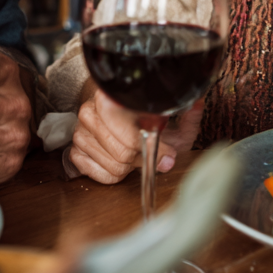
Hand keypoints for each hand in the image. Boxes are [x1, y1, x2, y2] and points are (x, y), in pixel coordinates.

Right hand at [68, 79, 203, 184]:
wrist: (113, 112)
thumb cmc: (142, 116)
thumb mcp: (167, 114)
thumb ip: (185, 112)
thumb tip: (197, 104)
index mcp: (109, 96)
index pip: (128, 132)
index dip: (151, 145)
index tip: (166, 151)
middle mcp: (89, 111)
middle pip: (122, 153)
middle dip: (142, 156)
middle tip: (150, 150)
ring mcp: (80, 133)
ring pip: (115, 166)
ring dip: (129, 166)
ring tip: (132, 150)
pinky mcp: (75, 152)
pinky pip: (102, 176)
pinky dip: (116, 174)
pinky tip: (119, 158)